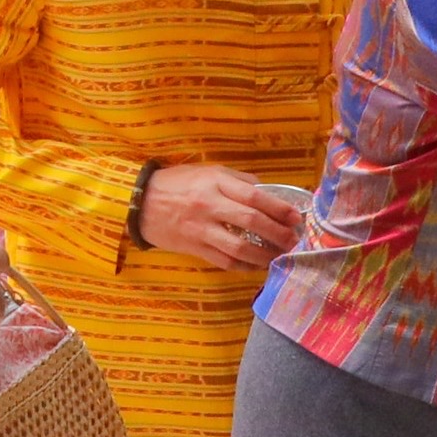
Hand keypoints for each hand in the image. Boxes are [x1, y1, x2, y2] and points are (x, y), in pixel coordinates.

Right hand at [138, 166, 309, 271]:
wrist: (140, 202)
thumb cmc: (177, 183)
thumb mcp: (207, 171)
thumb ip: (237, 181)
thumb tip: (266, 193)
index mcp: (215, 183)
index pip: (255, 196)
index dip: (279, 208)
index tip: (296, 217)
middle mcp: (209, 205)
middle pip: (251, 222)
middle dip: (278, 233)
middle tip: (293, 240)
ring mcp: (201, 229)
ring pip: (239, 247)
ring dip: (264, 255)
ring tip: (279, 256)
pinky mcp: (194, 248)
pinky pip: (224, 261)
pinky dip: (244, 265)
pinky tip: (256, 265)